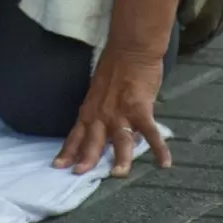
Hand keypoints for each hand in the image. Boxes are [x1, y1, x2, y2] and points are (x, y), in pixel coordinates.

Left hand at [53, 46, 170, 177]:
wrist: (131, 49)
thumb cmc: (114, 67)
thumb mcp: (98, 91)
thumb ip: (99, 111)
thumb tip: (103, 130)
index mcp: (90, 109)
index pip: (76, 134)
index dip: (68, 150)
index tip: (58, 166)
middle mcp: (102, 113)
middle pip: (92, 140)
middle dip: (85, 158)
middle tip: (79, 174)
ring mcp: (121, 111)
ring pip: (119, 140)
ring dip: (119, 158)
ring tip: (118, 174)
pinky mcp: (140, 108)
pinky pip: (151, 132)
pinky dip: (159, 148)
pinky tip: (165, 163)